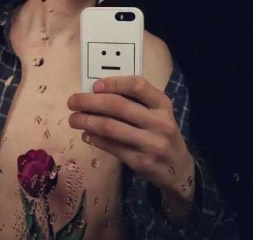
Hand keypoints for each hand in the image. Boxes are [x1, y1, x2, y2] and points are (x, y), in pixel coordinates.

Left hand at [67, 76, 194, 197]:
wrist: (179, 170)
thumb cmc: (160, 133)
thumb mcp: (157, 113)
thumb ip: (135, 102)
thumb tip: (96, 92)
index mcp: (162, 104)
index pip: (137, 85)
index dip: (113, 83)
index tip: (95, 85)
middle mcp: (159, 122)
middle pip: (117, 106)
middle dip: (89, 102)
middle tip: (72, 101)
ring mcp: (151, 144)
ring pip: (110, 127)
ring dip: (86, 121)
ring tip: (73, 119)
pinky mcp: (141, 162)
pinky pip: (111, 147)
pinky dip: (94, 139)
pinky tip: (86, 135)